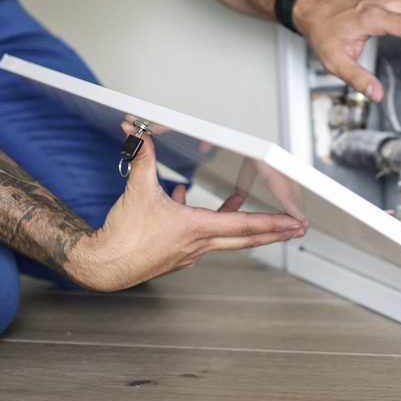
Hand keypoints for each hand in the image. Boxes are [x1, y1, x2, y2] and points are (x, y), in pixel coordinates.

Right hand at [67, 124, 305, 290]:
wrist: (103, 267)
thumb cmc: (123, 236)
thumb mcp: (137, 191)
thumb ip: (144, 159)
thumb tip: (137, 133)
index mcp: (195, 229)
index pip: (243, 226)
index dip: (272, 223)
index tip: (294, 223)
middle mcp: (197, 245)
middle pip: (245, 238)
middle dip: (274, 232)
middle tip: (297, 229)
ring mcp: (188, 254)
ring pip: (222, 236)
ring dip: (235, 221)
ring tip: (240, 201)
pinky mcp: (177, 257)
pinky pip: (200, 237)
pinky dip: (202, 220)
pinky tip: (182, 199)